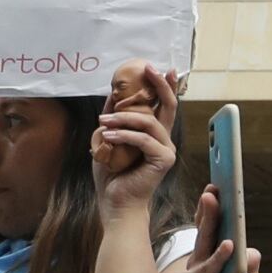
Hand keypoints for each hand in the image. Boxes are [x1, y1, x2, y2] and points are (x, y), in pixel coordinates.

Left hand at [92, 64, 181, 216]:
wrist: (117, 204)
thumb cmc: (112, 177)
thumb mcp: (107, 140)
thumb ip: (112, 120)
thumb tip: (111, 95)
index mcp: (154, 135)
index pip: (163, 106)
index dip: (165, 86)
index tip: (160, 68)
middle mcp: (165, 140)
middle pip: (168, 106)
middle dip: (160, 85)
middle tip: (148, 69)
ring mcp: (166, 150)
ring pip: (149, 122)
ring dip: (124, 117)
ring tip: (103, 120)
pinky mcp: (162, 160)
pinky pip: (143, 140)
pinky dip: (124, 135)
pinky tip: (107, 135)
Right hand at [180, 188, 262, 272]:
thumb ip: (248, 262)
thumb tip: (249, 250)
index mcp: (207, 255)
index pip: (207, 229)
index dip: (210, 210)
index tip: (214, 189)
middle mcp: (195, 265)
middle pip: (203, 238)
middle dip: (209, 217)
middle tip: (213, 198)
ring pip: (207, 265)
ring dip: (220, 255)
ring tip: (232, 245)